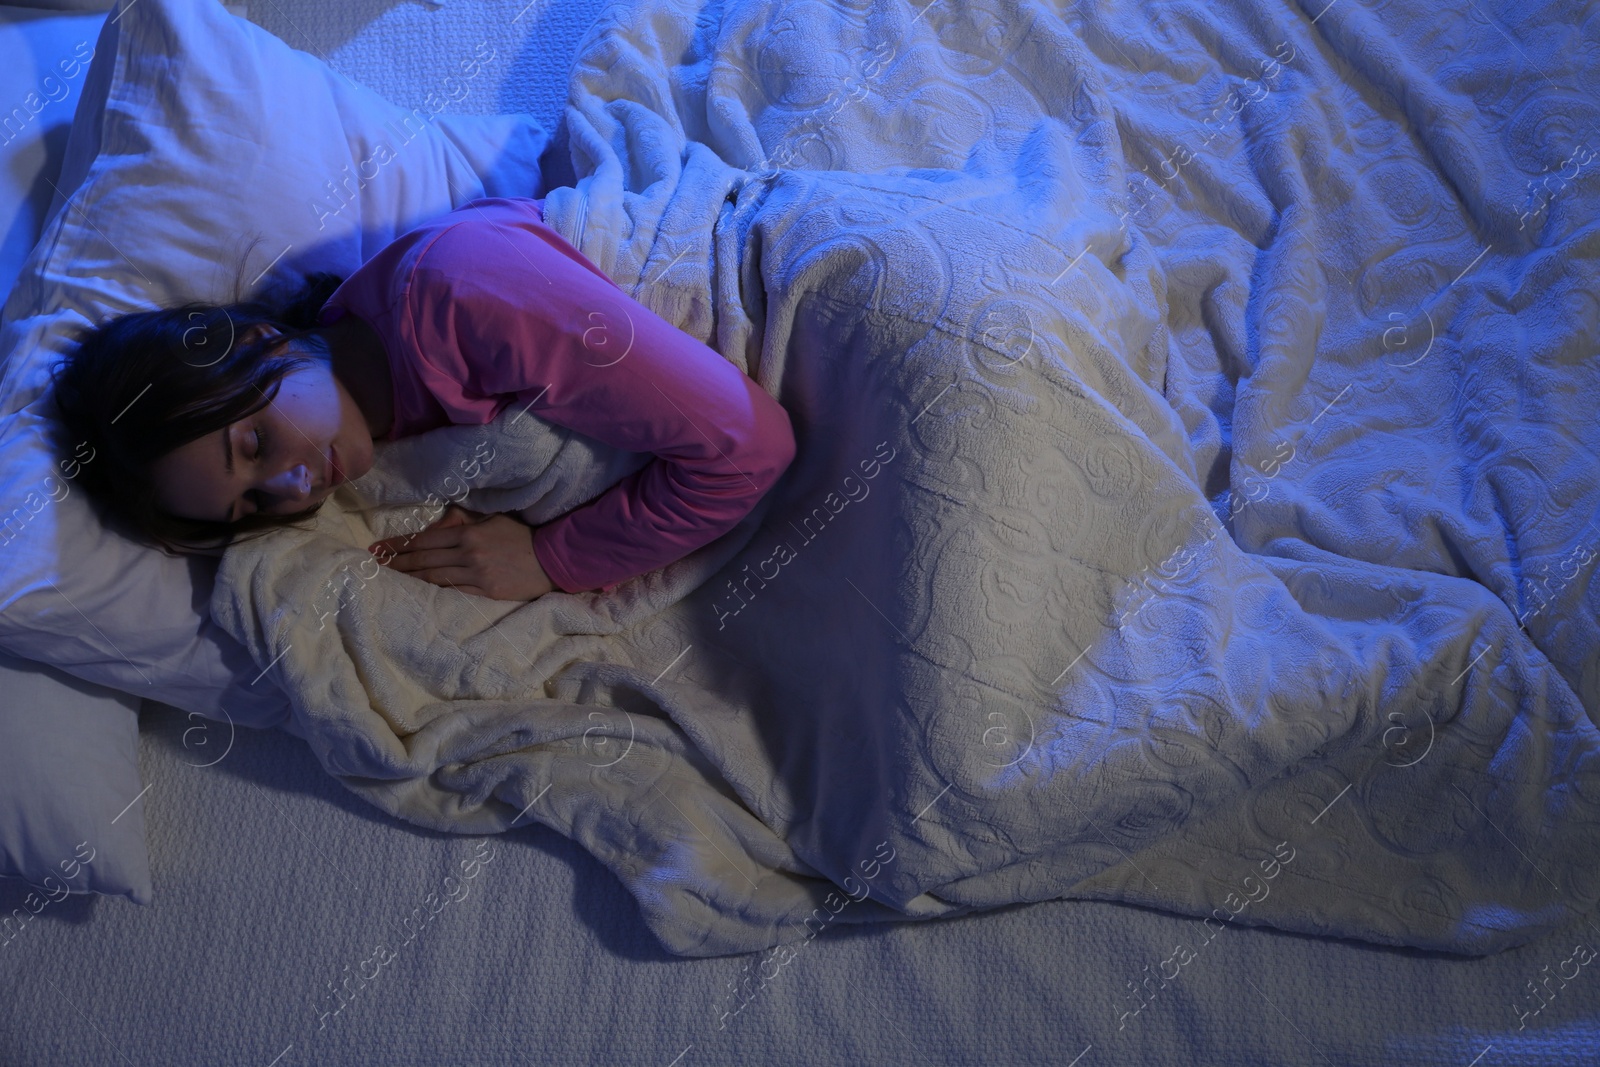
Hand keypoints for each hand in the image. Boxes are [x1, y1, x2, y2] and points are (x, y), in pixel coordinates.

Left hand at [368, 505, 555, 600]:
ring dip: (409, 576)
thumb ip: (465, 522)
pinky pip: (452, 590)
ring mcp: (476, 574)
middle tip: (374, 564)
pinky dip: (432, 589)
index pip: (424, 539)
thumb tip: (442, 523)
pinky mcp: (485, 591)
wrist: (551, 558)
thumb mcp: (493, 520)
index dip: (399, 544)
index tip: (378, 548)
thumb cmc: (522, 537)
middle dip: (396, 561)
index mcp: (468, 533)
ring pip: (433, 576)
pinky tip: (417, 589)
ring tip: (389, 577)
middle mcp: (468, 553)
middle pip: (423, 558)